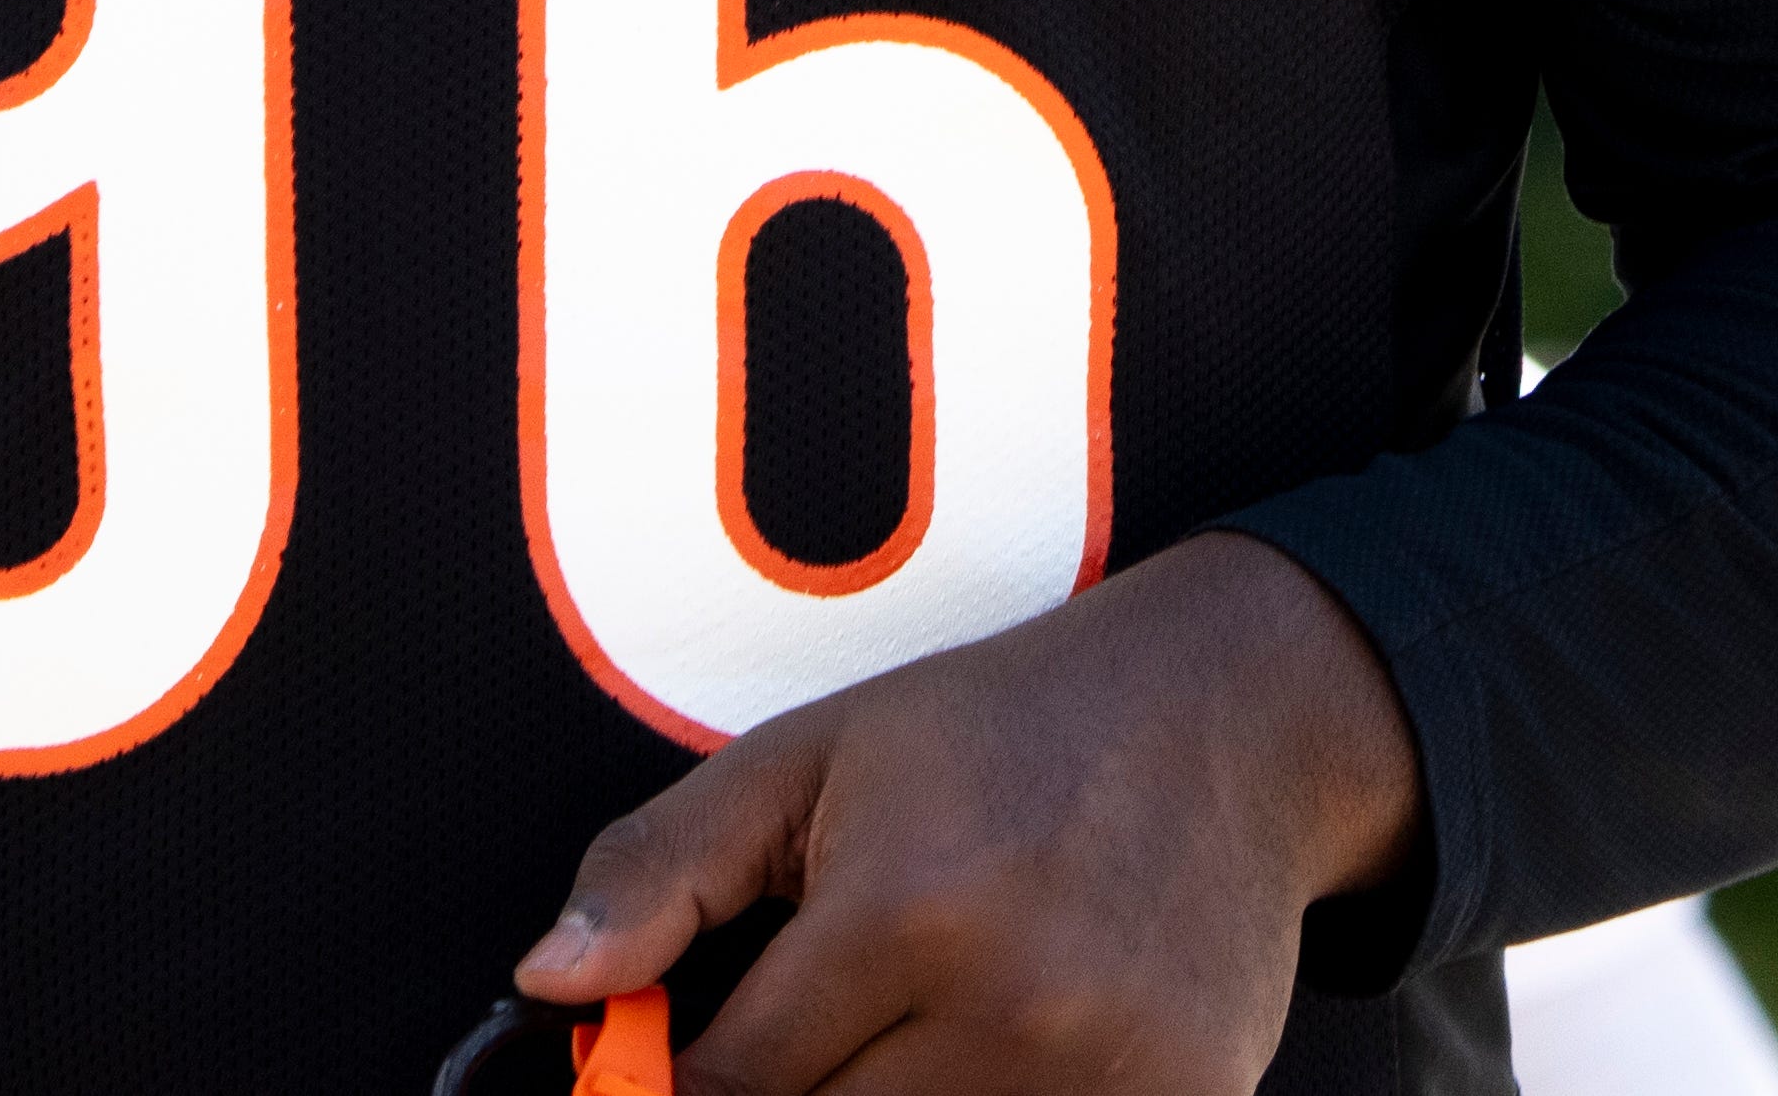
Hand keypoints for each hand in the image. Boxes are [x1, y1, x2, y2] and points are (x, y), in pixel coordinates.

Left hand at [514, 536, 1423, 1095]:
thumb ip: (662, 869)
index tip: (673, 1069)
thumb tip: (551, 982)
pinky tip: (997, 1041)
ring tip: (914, 1013)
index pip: (734, 1084)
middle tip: (826, 1015)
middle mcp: (1014, 1009)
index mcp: (903, 911)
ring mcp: (1108, 1075)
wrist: (1225, 718)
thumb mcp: (807, 756)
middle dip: (796, 1090)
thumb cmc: (1002, 730)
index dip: (682, 1085)